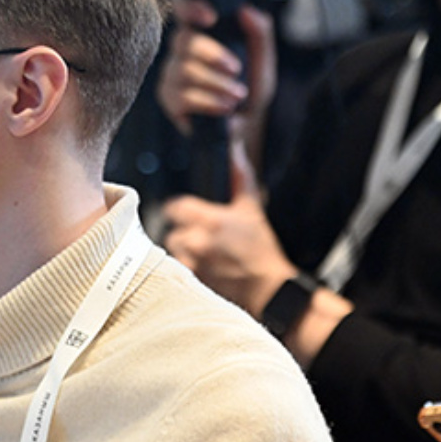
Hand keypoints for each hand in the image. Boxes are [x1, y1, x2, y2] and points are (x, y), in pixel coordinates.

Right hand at [155, 0, 277, 169]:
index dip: (189, 6)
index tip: (210, 18)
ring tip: (236, 96)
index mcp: (201, 32)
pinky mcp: (168, 100)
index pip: (183, 7)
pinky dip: (208, 102)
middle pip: (184, 41)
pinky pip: (183, 97)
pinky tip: (224, 107)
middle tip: (236, 69)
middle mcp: (180, 50)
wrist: (243, 125)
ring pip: (185, 71)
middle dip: (214, 55)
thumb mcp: (262, 60)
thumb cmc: (248, 87)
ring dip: (217, 84)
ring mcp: (171, 74)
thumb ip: (259, 33)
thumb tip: (247, 11)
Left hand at [160, 147, 297, 314]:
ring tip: (200, 254)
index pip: (175, 208)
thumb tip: (237, 152)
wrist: (269, 289)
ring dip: (183, 252)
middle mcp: (199, 241)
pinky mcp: (194, 282)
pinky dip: (187, 269)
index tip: (183, 213)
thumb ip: (241, 179)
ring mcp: (195, 263)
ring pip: (174, 253)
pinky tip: (203, 269)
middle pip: (171, 232)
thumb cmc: (262, 250)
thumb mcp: (252, 210)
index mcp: (211, 220)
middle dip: (182, 234)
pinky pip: (179, 272)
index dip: (177, 210)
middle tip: (197, 237)